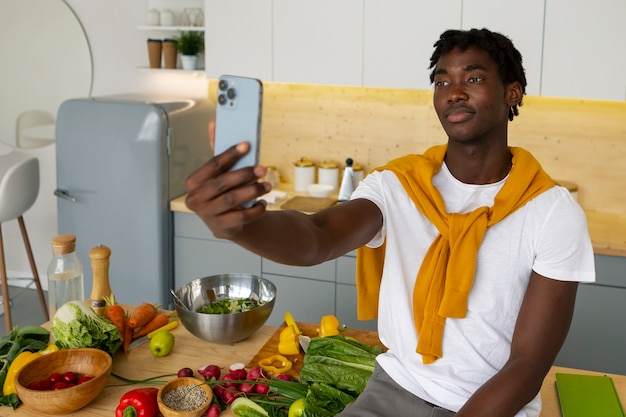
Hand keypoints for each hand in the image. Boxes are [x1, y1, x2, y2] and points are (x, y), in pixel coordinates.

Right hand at [184, 121, 270, 238]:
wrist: (226, 222)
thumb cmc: (222, 192)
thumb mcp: (218, 173)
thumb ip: (217, 150)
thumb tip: (214, 123)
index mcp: (193, 182)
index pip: (212, 165)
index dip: (230, 154)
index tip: (246, 145)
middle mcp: (196, 199)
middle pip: (222, 183)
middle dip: (244, 174)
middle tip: (262, 168)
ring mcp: (207, 215)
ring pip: (232, 199)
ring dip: (252, 190)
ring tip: (267, 185)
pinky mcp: (221, 227)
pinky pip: (241, 217)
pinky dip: (255, 209)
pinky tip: (263, 203)